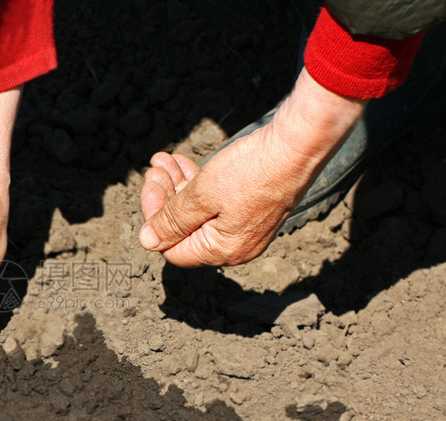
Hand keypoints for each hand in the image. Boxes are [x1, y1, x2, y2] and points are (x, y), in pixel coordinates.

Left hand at [139, 69, 365, 266]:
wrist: (299, 145)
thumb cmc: (251, 171)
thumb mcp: (202, 195)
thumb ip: (172, 220)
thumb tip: (147, 241)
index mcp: (222, 250)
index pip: (172, 247)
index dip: (154, 219)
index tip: (150, 186)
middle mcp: (235, 245)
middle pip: (185, 228)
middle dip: (165, 197)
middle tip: (154, 168)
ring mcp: (245, 226)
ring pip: (199, 211)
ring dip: (177, 185)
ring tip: (164, 160)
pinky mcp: (251, 206)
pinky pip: (216, 201)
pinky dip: (197, 183)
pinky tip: (181, 162)